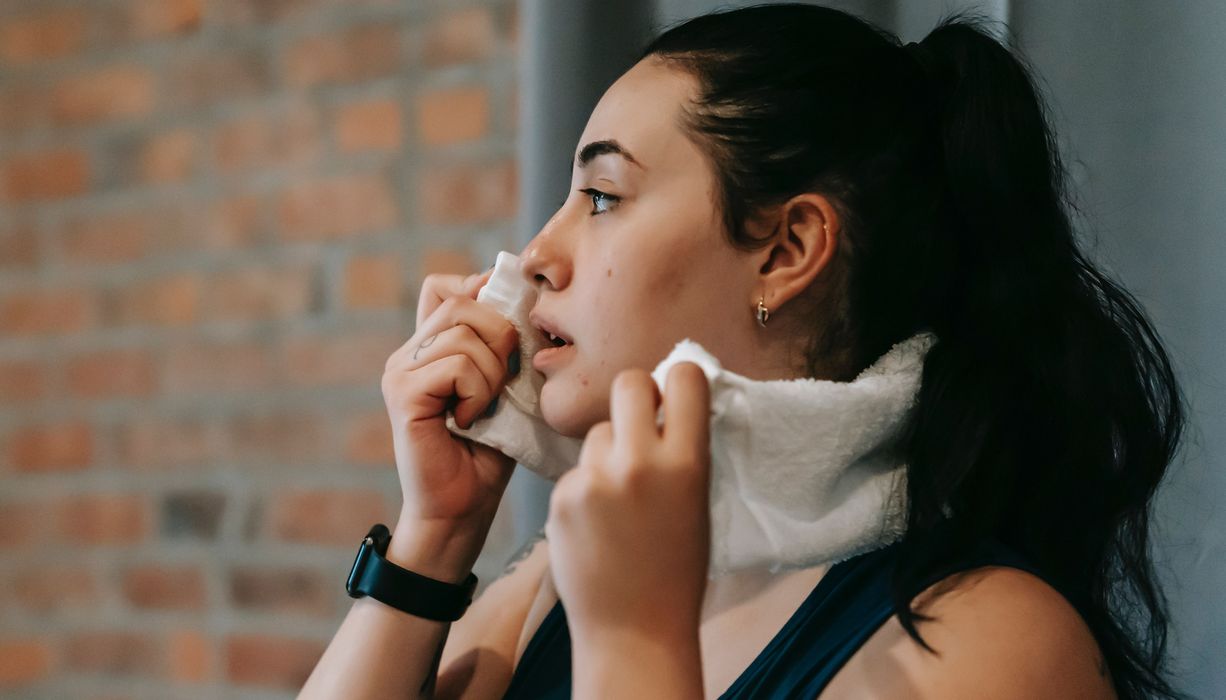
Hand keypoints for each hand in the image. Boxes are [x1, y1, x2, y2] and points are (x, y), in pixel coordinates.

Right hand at [381, 268, 518, 576]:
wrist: (462, 510)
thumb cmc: (488, 454)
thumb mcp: (504, 388)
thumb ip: (503, 347)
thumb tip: (523, 299)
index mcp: (429, 347)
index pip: (446, 286)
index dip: (482, 295)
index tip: (509, 335)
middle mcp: (408, 353)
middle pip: (462, 301)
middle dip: (500, 336)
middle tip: (503, 383)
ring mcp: (400, 371)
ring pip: (463, 332)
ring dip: (492, 371)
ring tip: (484, 408)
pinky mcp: (403, 394)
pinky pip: (456, 365)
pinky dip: (478, 392)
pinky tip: (469, 421)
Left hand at [545, 362, 712, 643]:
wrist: (634, 629)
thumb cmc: (676, 568)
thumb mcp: (697, 500)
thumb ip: (683, 449)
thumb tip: (669, 400)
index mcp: (686, 463)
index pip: (683, 377)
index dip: (678, 381)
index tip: (675, 396)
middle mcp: (639, 463)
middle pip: (628, 383)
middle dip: (635, 397)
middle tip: (640, 425)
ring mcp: (595, 479)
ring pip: (597, 432)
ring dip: (607, 451)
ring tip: (619, 501)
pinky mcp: (561, 496)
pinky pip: (576, 470)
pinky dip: (585, 489)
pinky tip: (596, 525)